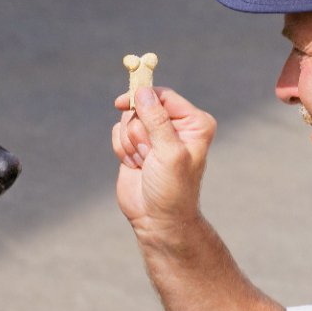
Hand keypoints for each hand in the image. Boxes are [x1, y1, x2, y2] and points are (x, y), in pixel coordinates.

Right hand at [111, 87, 216, 238]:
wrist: (157, 219)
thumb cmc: (172, 189)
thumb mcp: (169, 153)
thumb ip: (157, 121)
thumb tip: (142, 91)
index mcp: (194, 122)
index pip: (164, 97)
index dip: (143, 97)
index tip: (122, 102)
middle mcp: (175, 125)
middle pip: (142, 106)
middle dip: (139, 132)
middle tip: (149, 155)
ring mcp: (154, 134)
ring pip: (127, 119)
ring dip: (130, 143)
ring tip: (144, 163)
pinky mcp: (135, 144)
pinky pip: (118, 132)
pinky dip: (122, 149)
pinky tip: (135, 165)